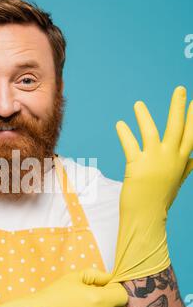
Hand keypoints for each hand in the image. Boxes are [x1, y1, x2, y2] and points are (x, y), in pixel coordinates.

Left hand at [110, 86, 192, 282]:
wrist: (146, 218)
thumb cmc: (160, 199)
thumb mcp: (177, 182)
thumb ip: (185, 168)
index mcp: (182, 161)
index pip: (192, 135)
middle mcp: (171, 158)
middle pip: (177, 127)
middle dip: (179, 106)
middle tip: (179, 89)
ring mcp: (155, 161)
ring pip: (151, 131)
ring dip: (144, 116)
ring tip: (138, 104)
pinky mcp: (137, 165)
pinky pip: (130, 144)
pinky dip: (125, 133)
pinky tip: (120, 124)